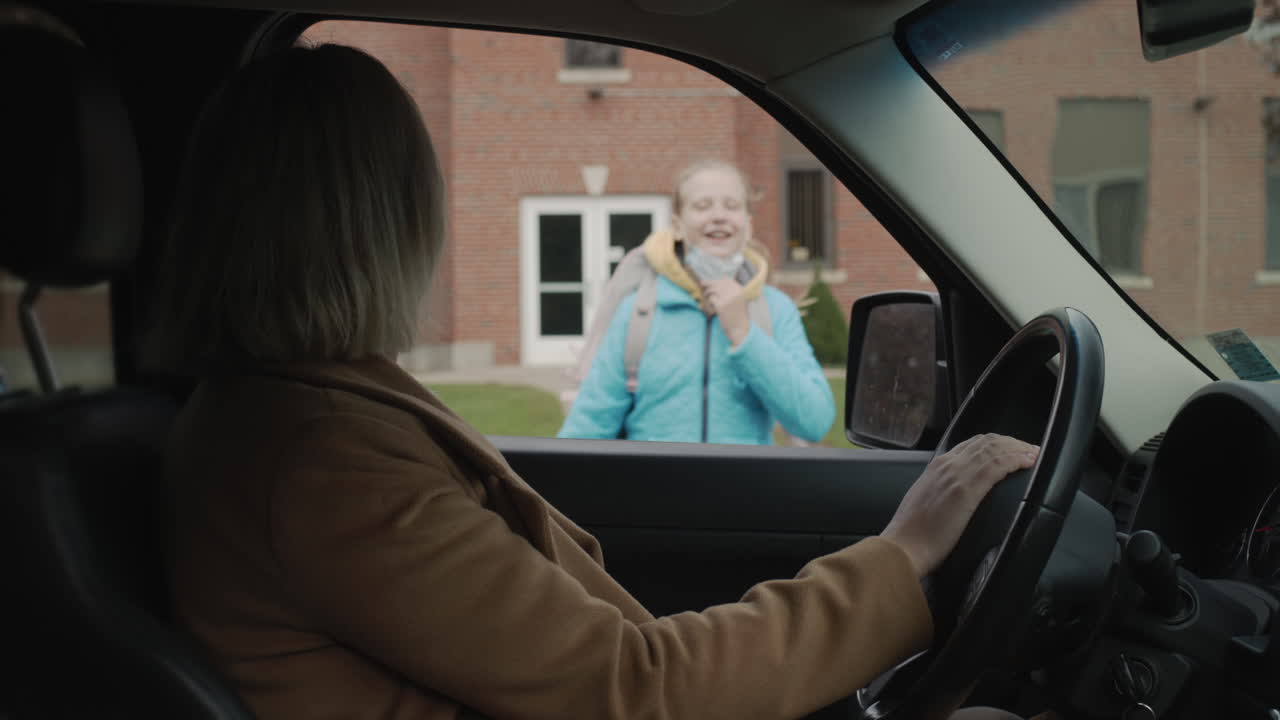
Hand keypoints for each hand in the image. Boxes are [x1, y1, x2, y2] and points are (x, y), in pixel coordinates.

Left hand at [701, 276, 749, 346]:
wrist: (740, 329)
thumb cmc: (737, 316)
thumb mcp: (739, 300)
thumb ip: (731, 292)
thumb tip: (714, 283)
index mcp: (739, 290)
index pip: (726, 279)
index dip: (717, 280)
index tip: (711, 283)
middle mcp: (735, 292)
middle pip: (718, 283)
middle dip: (709, 284)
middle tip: (702, 285)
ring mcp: (728, 299)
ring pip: (713, 290)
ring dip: (707, 293)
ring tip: (707, 298)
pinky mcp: (721, 306)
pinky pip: (711, 299)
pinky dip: (709, 302)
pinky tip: (711, 306)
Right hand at [881, 434, 1038, 577]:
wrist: (903, 547)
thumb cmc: (912, 534)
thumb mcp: (925, 502)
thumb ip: (941, 492)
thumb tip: (956, 497)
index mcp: (936, 467)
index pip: (971, 444)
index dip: (996, 443)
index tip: (1011, 448)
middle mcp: (947, 465)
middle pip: (986, 442)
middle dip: (1011, 443)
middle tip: (1029, 449)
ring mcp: (956, 475)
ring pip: (994, 450)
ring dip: (1018, 449)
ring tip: (1033, 453)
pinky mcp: (966, 490)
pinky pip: (997, 466)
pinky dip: (1015, 460)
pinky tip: (1027, 462)